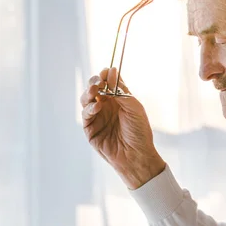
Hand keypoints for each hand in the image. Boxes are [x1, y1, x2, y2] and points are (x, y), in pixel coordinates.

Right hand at [81, 67, 164, 188]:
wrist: (136, 155)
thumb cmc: (139, 131)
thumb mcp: (134, 106)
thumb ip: (121, 90)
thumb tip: (111, 70)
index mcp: (118, 100)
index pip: (108, 83)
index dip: (105, 76)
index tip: (106, 71)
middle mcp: (106, 106)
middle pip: (94, 89)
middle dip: (94, 82)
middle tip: (97, 81)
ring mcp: (97, 117)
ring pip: (86, 99)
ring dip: (89, 93)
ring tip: (95, 90)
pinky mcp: (90, 129)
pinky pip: (86, 115)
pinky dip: (89, 108)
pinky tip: (97, 107)